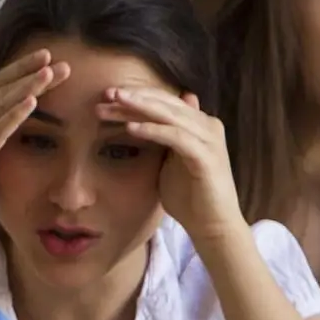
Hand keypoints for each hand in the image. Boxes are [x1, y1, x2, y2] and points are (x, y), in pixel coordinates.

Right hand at [0, 49, 65, 227]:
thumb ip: (4, 123)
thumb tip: (28, 104)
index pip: (1, 83)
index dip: (22, 67)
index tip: (48, 54)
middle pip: (4, 89)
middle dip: (30, 72)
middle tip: (55, 58)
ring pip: (1, 105)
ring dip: (26, 88)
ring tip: (48, 73)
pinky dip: (14, 116)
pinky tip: (32, 103)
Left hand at [96, 86, 246, 242]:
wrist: (212, 227)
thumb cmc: (190, 197)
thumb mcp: (170, 162)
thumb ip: (164, 139)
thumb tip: (155, 120)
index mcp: (199, 125)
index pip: (164, 103)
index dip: (136, 97)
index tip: (106, 97)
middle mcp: (207, 126)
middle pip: (165, 104)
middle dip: (134, 97)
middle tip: (106, 92)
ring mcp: (208, 139)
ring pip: (169, 115)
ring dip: (139, 107)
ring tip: (114, 102)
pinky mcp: (205, 156)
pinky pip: (175, 137)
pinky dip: (153, 130)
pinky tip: (131, 128)